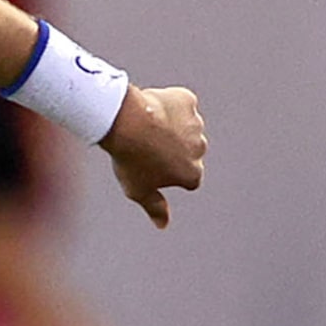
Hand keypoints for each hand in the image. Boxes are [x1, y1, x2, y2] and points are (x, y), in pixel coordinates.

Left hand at [103, 85, 205, 227]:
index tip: (148, 165)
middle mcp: (200, 150)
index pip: (185, 176)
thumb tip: (162, 225)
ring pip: (185, 125)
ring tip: (145, 125)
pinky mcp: (187, 100)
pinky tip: (151, 108)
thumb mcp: (139, 191)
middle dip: (172, 147)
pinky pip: (181, 102)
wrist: (126, 122)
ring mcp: (195, 124)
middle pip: (188, 150)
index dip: (166, 170)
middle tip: (144, 144)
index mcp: (193, 174)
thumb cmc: (131, 159)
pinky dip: (170, 104)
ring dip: (172, 126)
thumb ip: (155, 208)